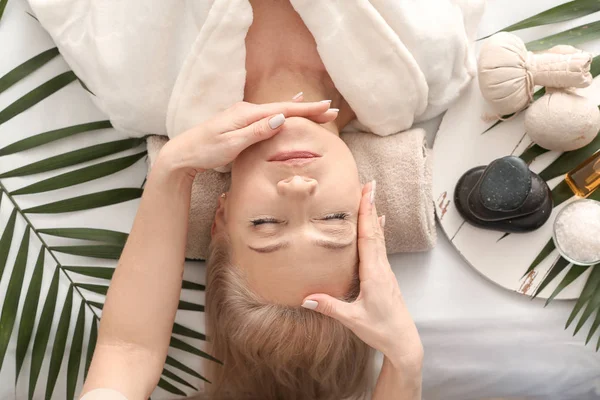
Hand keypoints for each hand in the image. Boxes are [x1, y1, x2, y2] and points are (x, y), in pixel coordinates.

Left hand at [159, 100, 336, 175]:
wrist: (183, 154)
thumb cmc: (206, 150)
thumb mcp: (232, 143)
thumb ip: (257, 131)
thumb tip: (281, 118)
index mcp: (247, 114)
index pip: (283, 110)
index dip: (307, 109)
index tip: (327, 108)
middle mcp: (247, 111)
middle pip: (284, 109)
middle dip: (308, 110)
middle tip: (331, 111)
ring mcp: (244, 117)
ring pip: (278, 112)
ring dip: (299, 111)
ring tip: (318, 109)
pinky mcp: (241, 125)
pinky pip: (268, 116)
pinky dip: (283, 112)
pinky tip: (287, 109)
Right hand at [302, 181, 422, 368]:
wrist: (404, 342)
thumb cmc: (381, 330)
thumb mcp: (353, 320)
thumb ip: (330, 307)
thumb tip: (306, 298)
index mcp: (374, 274)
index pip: (369, 237)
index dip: (367, 213)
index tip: (367, 193)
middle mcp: (382, 268)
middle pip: (375, 231)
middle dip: (371, 207)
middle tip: (368, 184)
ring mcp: (385, 271)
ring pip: (379, 237)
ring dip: (373, 216)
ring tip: (370, 197)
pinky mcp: (385, 276)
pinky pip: (380, 247)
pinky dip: (376, 231)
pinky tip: (377, 225)